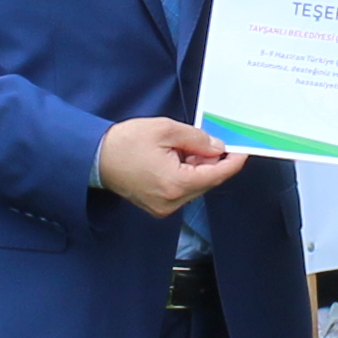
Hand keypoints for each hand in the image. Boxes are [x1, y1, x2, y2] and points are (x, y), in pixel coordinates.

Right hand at [94, 114, 248, 217]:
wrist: (95, 158)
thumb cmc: (125, 142)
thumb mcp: (165, 130)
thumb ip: (197, 139)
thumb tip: (218, 148)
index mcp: (175, 184)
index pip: (216, 175)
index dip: (232, 162)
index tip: (242, 150)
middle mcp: (172, 202)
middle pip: (207, 182)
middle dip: (213, 162)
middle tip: (210, 141)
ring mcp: (164, 207)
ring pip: (195, 187)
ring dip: (198, 168)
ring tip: (185, 148)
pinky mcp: (158, 206)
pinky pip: (183, 191)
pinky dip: (187, 175)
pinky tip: (177, 160)